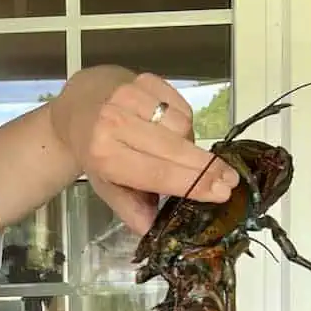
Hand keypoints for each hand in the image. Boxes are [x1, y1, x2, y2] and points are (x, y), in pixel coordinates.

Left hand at [52, 68, 240, 234]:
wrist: (82, 105)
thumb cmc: (97, 149)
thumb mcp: (105, 184)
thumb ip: (129, 208)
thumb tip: (152, 230)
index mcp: (104, 155)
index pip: (156, 172)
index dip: (192, 183)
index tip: (221, 192)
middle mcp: (115, 123)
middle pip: (174, 149)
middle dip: (206, 168)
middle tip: (229, 181)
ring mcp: (131, 97)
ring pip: (182, 126)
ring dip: (189, 144)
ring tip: (177, 153)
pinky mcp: (145, 79)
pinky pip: (181, 106)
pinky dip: (183, 122)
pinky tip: (170, 130)